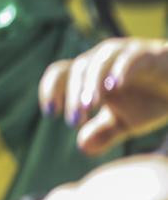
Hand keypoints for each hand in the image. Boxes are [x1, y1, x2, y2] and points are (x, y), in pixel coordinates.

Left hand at [40, 37, 167, 154]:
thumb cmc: (150, 100)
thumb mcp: (126, 122)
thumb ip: (104, 132)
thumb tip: (83, 147)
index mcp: (91, 72)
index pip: (61, 73)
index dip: (51, 89)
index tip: (50, 112)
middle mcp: (103, 58)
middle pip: (78, 68)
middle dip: (72, 95)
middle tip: (73, 121)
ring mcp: (126, 52)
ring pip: (100, 60)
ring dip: (92, 83)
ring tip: (89, 106)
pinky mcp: (150, 53)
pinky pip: (131, 57)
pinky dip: (120, 69)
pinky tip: (115, 86)